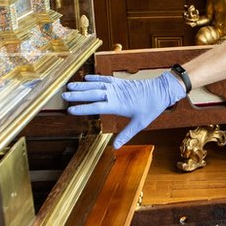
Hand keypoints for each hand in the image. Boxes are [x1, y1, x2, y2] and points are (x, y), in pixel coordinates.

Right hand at [63, 72, 185, 147]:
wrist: (161, 90)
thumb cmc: (151, 107)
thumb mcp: (140, 123)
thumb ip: (126, 134)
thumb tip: (115, 147)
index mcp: (118, 105)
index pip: (96, 107)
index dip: (83, 108)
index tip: (70, 110)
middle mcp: (115, 94)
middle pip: (93, 94)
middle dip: (78, 95)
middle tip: (63, 96)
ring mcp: (117, 87)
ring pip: (96, 85)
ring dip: (82, 85)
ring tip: (69, 86)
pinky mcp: (120, 82)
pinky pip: (105, 79)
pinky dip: (95, 77)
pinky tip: (86, 78)